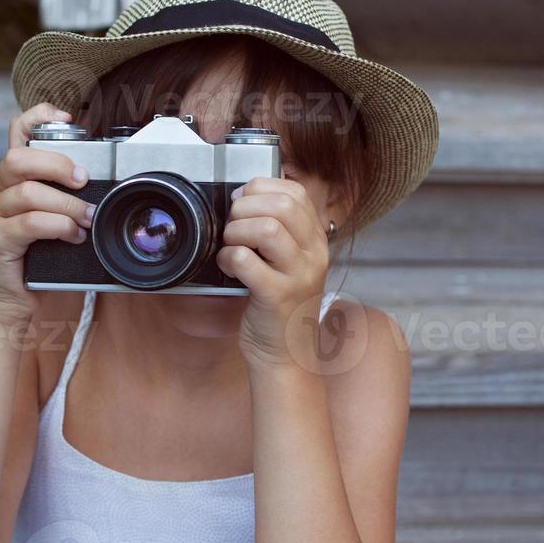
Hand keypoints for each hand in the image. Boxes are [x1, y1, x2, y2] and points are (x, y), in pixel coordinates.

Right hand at [0, 103, 94, 322]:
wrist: (10, 302)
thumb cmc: (35, 261)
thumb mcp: (52, 222)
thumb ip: (64, 199)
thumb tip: (103, 187)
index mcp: (10, 180)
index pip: (15, 133)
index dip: (38, 117)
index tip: (67, 118)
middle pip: (19, 158)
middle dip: (58, 164)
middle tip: (84, 181)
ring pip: (28, 192)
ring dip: (66, 204)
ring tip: (86, 219)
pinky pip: (29, 223)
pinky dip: (58, 227)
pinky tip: (73, 236)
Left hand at [216, 176, 330, 368]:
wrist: (286, 354)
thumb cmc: (279, 305)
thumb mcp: (289, 261)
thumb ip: (278, 229)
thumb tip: (244, 194)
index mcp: (316, 240)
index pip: (296, 192)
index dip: (261, 188)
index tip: (242, 203)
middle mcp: (314, 254)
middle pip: (282, 204)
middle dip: (245, 208)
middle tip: (234, 227)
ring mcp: (299, 275)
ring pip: (266, 228)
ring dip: (236, 232)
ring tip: (230, 247)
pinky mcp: (277, 296)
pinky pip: (245, 260)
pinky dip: (227, 258)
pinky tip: (227, 268)